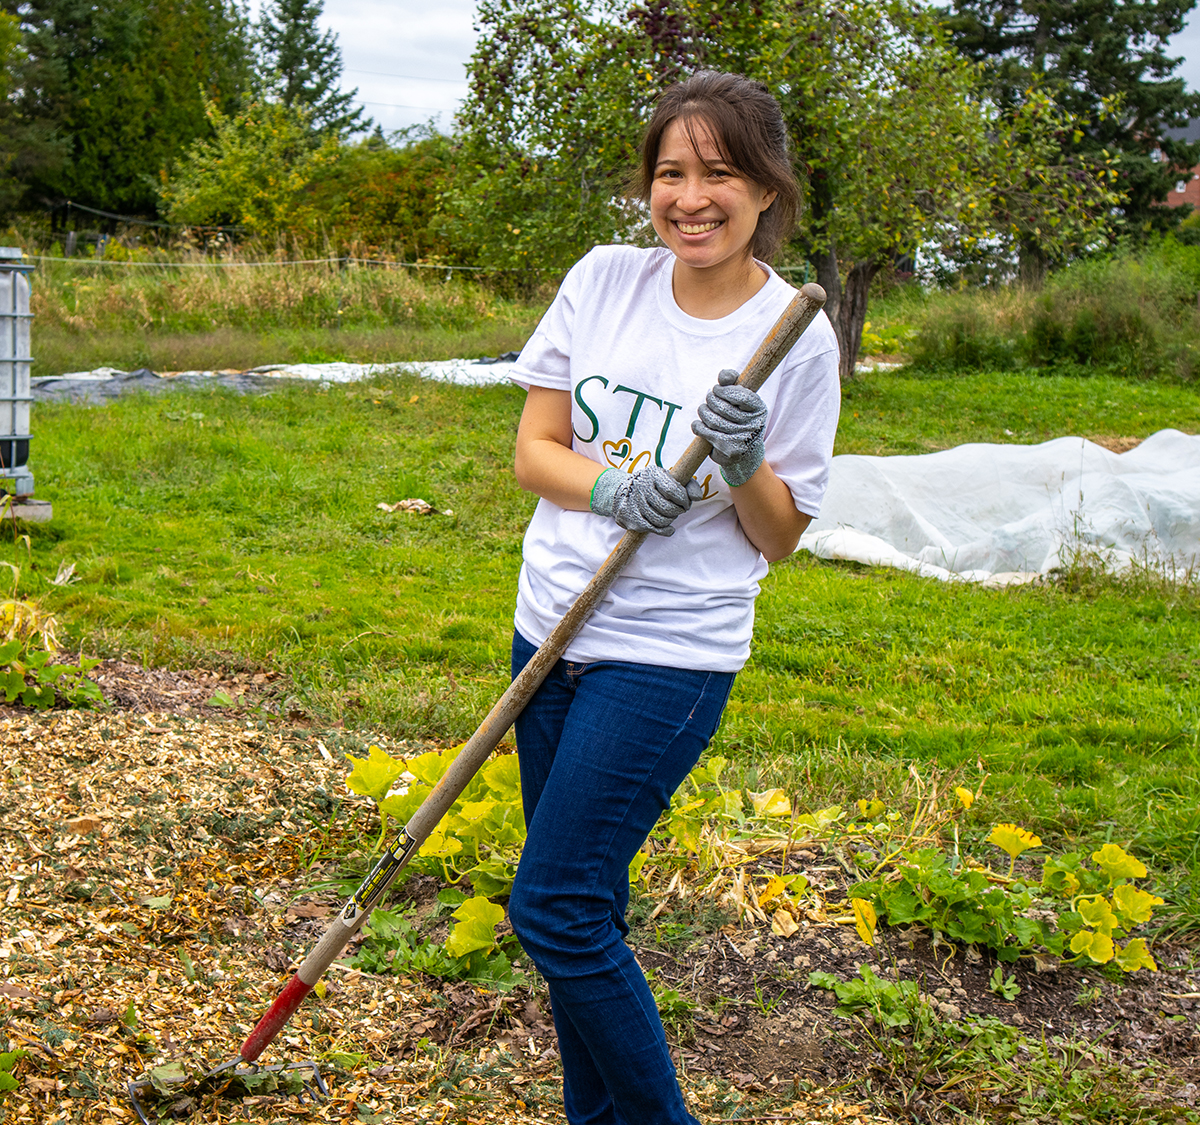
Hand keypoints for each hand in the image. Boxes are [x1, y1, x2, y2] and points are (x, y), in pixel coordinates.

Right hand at [590, 466, 703, 535]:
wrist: (622, 492)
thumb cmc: (654, 486)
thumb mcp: (670, 479)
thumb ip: (688, 485)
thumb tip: (698, 497)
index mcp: (653, 474)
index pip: (673, 491)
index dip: (684, 501)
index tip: (686, 504)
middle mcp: (640, 486)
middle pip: (667, 508)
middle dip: (677, 512)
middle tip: (677, 510)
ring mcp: (633, 502)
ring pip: (660, 520)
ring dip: (670, 521)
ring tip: (669, 516)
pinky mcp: (628, 517)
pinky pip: (652, 529)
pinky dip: (665, 530)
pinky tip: (669, 528)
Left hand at [691, 367, 766, 486]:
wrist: (745, 454)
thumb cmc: (740, 419)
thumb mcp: (740, 400)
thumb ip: (732, 383)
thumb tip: (724, 375)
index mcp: (759, 409)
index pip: (740, 395)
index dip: (724, 390)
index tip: (718, 389)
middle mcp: (754, 424)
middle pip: (722, 407)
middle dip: (711, 399)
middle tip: (709, 399)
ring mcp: (742, 438)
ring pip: (712, 420)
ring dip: (703, 412)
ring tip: (703, 410)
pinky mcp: (729, 449)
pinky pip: (706, 433)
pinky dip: (698, 427)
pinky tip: (699, 425)